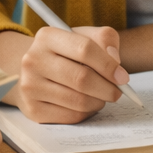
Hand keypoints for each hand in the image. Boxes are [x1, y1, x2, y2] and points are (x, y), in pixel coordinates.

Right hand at [4, 25, 130, 123]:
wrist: (33, 70)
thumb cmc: (66, 52)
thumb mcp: (83, 36)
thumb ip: (104, 39)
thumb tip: (115, 61)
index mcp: (47, 36)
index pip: (85, 49)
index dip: (108, 65)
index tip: (123, 77)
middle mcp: (33, 60)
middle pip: (82, 79)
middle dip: (107, 88)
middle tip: (118, 92)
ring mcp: (30, 86)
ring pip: (78, 101)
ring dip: (99, 101)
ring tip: (102, 96)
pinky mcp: (32, 109)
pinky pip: (71, 116)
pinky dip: (87, 112)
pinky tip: (87, 104)